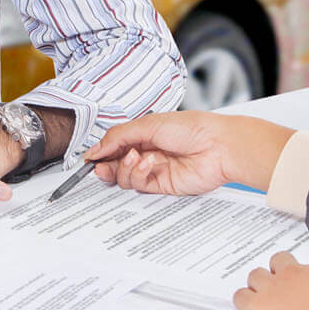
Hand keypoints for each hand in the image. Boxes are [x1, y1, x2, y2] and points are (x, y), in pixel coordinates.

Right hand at [83, 112, 292, 195]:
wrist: (220, 146)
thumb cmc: (193, 128)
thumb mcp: (149, 124)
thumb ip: (119, 136)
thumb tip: (97, 148)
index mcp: (145, 134)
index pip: (115, 145)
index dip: (101, 152)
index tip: (89, 157)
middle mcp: (148, 152)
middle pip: (116, 164)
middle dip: (105, 165)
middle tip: (97, 165)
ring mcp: (154, 169)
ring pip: (124, 177)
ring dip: (124, 168)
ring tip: (134, 157)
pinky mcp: (162, 185)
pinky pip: (139, 185)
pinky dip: (138, 174)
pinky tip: (148, 163)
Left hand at [232, 251, 308, 309]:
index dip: (308, 284)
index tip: (307, 296)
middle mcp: (295, 276)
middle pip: (280, 262)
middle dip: (280, 274)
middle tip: (283, 293)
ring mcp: (272, 289)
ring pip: (257, 275)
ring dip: (260, 287)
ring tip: (265, 305)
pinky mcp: (253, 307)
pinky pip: (240, 296)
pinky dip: (244, 303)